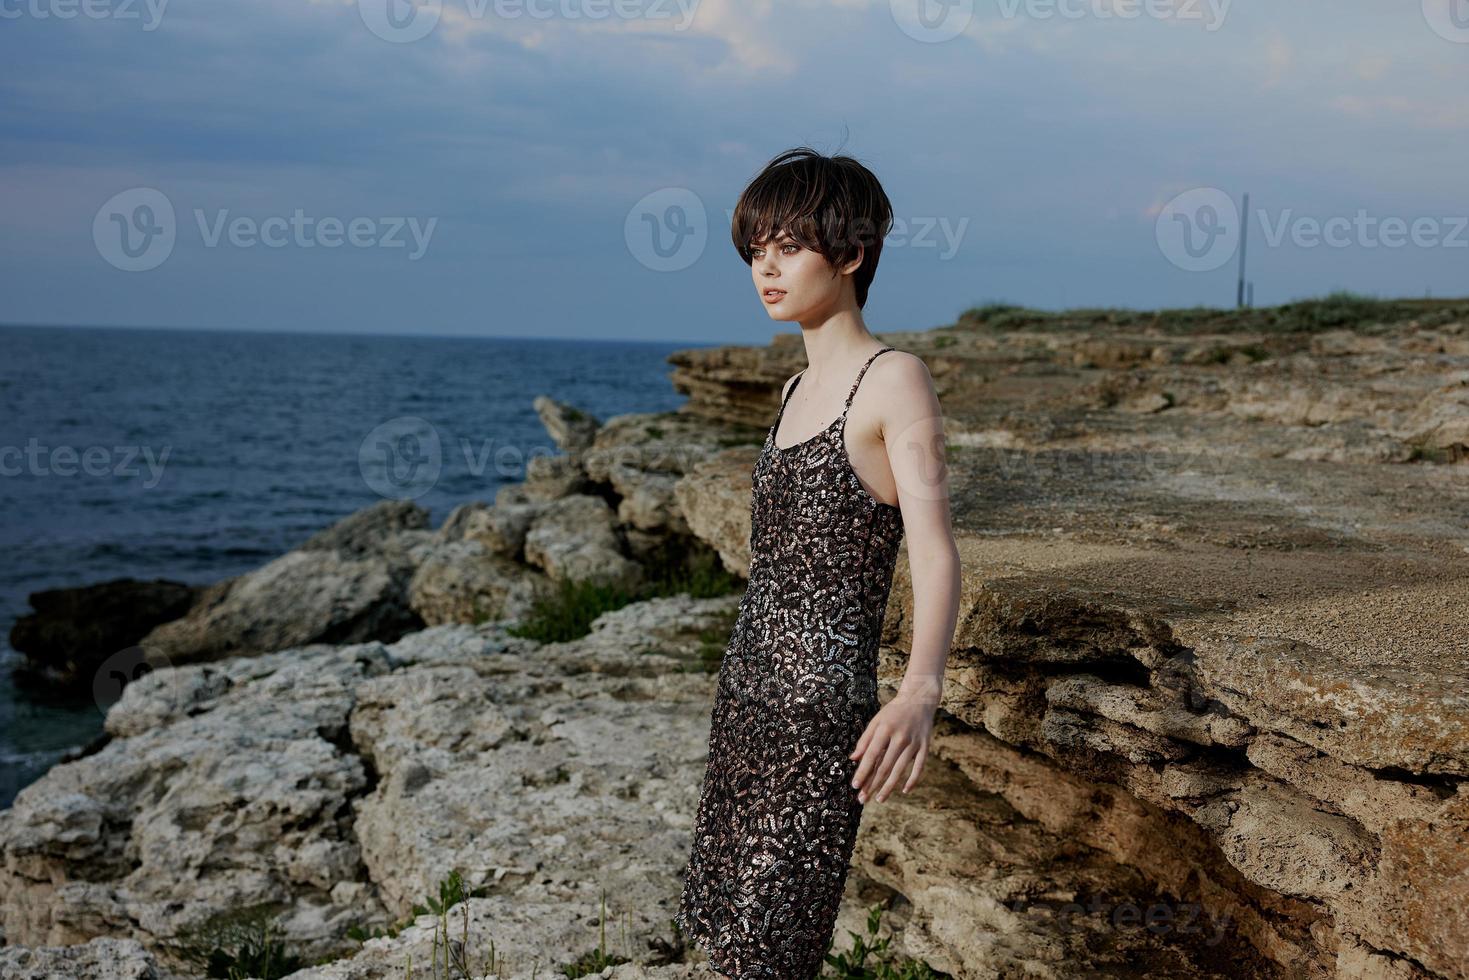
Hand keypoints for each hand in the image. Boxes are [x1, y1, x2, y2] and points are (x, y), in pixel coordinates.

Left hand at [848, 682, 938, 803]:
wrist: (919, 699)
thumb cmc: (893, 712)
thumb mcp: (876, 721)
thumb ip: (865, 740)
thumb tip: (853, 759)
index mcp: (885, 729)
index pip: (871, 755)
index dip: (863, 772)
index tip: (855, 786)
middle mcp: (900, 737)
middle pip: (884, 766)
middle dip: (873, 785)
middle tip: (863, 799)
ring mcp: (914, 743)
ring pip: (900, 770)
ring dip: (889, 787)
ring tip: (879, 799)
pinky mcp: (925, 747)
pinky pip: (919, 767)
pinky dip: (912, 780)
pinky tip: (904, 791)